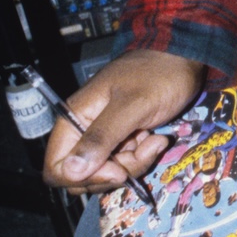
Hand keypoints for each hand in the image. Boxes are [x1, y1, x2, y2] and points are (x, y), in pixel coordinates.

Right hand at [42, 49, 204, 194]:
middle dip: (114, 172)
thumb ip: (101, 137)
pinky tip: (155, 139)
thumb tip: (72, 171)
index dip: (82, 177)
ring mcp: (103, 136)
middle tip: (141, 151)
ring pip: (106, 172)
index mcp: (74, 119)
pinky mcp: (121, 140)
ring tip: (153, 140)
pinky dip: (141, 157)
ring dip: (133, 163)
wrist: (180, 59)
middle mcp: (83, 131)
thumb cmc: (157, 75)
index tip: (115, 170)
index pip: (56, 167)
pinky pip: (123, 163)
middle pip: (82, 175)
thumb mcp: (132, 106)